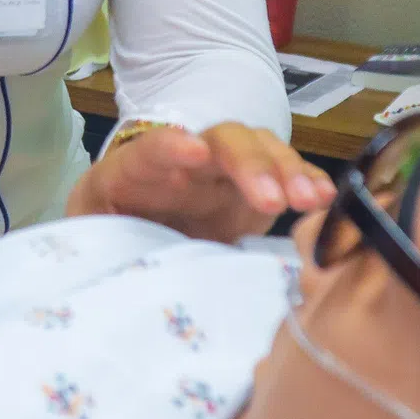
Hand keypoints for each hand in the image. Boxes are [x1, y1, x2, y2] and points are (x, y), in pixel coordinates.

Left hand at [65, 121, 333, 242]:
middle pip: (222, 142)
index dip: (170, 147)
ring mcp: (227, 171)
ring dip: (287, 172)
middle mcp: (188, 159)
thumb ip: (99, 244)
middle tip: (270, 197)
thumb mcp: (94, 235)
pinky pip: (286, 176)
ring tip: (309, 199)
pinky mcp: (257, 190)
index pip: (150, 150)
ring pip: (261, 151)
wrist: (135, 228)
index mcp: (136, 170)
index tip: (193, 153)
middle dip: (248, 163)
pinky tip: (325, 199)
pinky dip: (307, 182)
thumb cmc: (110, 230)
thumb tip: (104, 276)